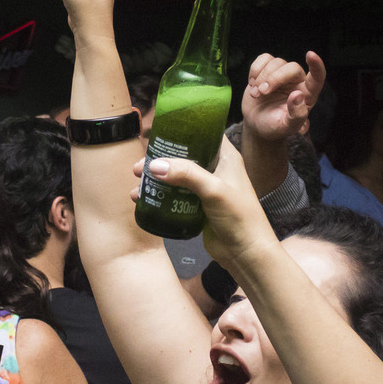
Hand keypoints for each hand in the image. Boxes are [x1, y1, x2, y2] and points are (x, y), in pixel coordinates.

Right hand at [132, 139, 278, 272]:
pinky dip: (159, 196)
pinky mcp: (196, 206)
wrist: (245, 253)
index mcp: (225, 157)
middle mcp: (215, 169)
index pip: (203, 133)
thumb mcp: (213, 190)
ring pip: (175, 177)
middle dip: (160, 160)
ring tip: (137, 186)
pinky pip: (174, 196)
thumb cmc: (239, 217)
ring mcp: (204, 188)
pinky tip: (143, 200)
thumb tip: (155, 165)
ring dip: (155, 180)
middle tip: (139, 168)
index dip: (181, 131)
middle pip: (182, 157)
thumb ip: (187, 174)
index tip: (158, 133)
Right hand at [241, 51, 326, 141]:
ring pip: (276, 62)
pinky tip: (252, 83)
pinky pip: (264, 59)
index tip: (310, 55)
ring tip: (256, 94)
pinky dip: (255, 70)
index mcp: (307, 95)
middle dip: (274, 78)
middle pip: (292, 68)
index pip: (317, 77)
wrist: (256, 124)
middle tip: (262, 92)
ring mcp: (282, 75)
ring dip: (261, 78)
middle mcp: (297, 82)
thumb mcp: (286, 127)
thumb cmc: (274, 126)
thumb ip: (296, 115)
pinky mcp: (267, 70)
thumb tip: (298, 95)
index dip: (316, 65)